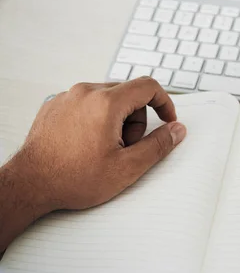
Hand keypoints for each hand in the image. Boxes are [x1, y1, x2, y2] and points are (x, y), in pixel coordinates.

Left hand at [10, 77, 185, 213]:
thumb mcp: (127, 167)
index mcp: (106, 102)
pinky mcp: (55, 105)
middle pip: (128, 94)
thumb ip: (158, 145)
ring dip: (116, 120)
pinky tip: (88, 144)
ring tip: (105, 148)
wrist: (29, 185)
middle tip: (127, 147)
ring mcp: (67, 97)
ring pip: (107, 98)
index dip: (165, 103)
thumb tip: (176, 130)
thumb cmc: (72, 178)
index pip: (148, 86)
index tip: (167, 121)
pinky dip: (96, 119)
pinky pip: (87, 103)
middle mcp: (85, 92)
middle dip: (136, 119)